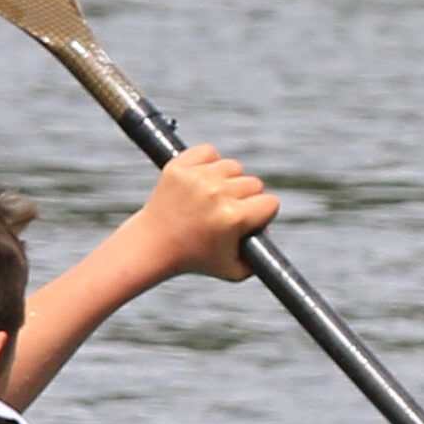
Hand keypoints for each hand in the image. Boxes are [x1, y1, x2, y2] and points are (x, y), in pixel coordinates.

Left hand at [135, 144, 277, 283]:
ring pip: (232, 167)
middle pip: (253, 183)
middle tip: (227, 213)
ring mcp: (197, 178)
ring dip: (228, 180)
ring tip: (213, 198)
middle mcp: (216, 194)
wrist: (152, 245)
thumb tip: (271, 233)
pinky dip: (208, 163)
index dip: (262, 214)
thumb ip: (262, 260)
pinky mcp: (179, 166)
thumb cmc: (196, 259)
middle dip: (245, 199)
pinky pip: (208, 152)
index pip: (270, 203)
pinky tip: (202, 180)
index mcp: (233, 218)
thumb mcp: (235, 271)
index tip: (249, 221)